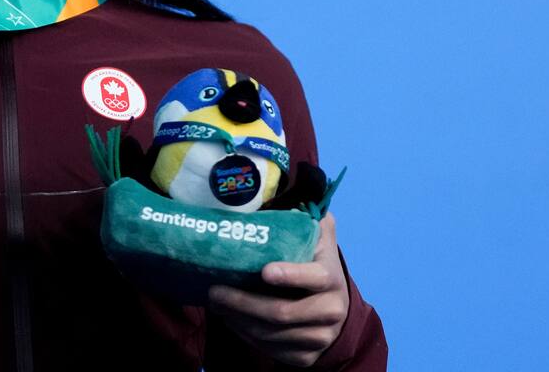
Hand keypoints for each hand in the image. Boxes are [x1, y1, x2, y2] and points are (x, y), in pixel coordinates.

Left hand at [206, 213, 348, 367]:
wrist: (334, 309)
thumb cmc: (315, 266)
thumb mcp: (319, 241)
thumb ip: (311, 219)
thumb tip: (300, 193)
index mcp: (331, 277)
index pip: (314, 277)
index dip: (290, 275)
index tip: (263, 271)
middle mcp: (330, 310)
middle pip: (281, 312)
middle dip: (243, 303)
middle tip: (214, 291)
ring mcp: (320, 337)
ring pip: (272, 335)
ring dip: (238, 321)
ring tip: (216, 304)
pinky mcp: (307, 356)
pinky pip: (272, 351)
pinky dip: (246, 337)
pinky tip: (230, 321)